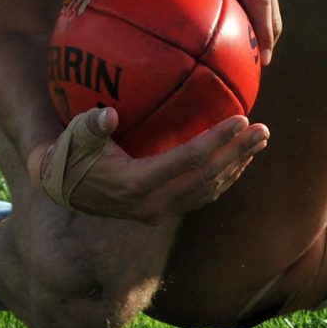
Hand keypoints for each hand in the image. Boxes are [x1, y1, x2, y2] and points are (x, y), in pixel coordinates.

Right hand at [27, 106, 267, 223]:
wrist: (64, 188)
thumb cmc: (72, 153)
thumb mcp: (75, 136)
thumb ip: (90, 126)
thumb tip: (108, 116)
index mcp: (136, 183)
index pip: (187, 161)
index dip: (216, 140)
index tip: (240, 119)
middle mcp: (153, 204)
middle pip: (207, 178)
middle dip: (238, 153)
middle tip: (263, 130)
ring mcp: (160, 212)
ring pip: (209, 190)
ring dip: (237, 166)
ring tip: (259, 142)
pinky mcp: (163, 212)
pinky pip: (202, 196)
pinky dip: (224, 177)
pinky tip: (237, 160)